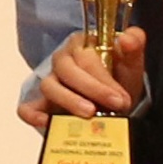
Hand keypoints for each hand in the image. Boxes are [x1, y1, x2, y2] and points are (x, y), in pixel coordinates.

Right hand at [21, 26, 147, 129]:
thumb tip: (126, 39)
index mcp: (82, 45)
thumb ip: (134, 45)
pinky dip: (33, 115)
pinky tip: (47, 124)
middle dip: (91, 89)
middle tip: (113, 106)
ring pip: (49, 86)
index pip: (87, 57)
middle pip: (67, 70)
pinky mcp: (41, 103)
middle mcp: (62, 61)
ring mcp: (50, 82)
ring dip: (69, 100)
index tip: (121, 98)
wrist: (115, 100)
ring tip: (89, 115)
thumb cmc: (119, 77)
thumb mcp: (131, 62)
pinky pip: (28, 107)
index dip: (103, 78)